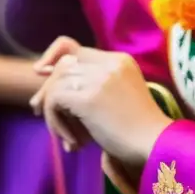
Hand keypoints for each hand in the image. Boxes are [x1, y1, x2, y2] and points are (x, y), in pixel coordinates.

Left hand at [30, 36, 170, 168]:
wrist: (155, 143)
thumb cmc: (138, 128)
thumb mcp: (117, 96)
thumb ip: (91, 85)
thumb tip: (46, 80)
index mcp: (120, 60)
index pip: (75, 49)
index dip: (55, 60)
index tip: (41, 73)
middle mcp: (110, 63)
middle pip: (62, 66)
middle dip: (47, 89)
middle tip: (39, 111)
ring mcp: (100, 78)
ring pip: (55, 84)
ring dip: (53, 112)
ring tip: (68, 136)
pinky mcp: (89, 97)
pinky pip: (54, 100)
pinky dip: (55, 122)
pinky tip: (73, 141)